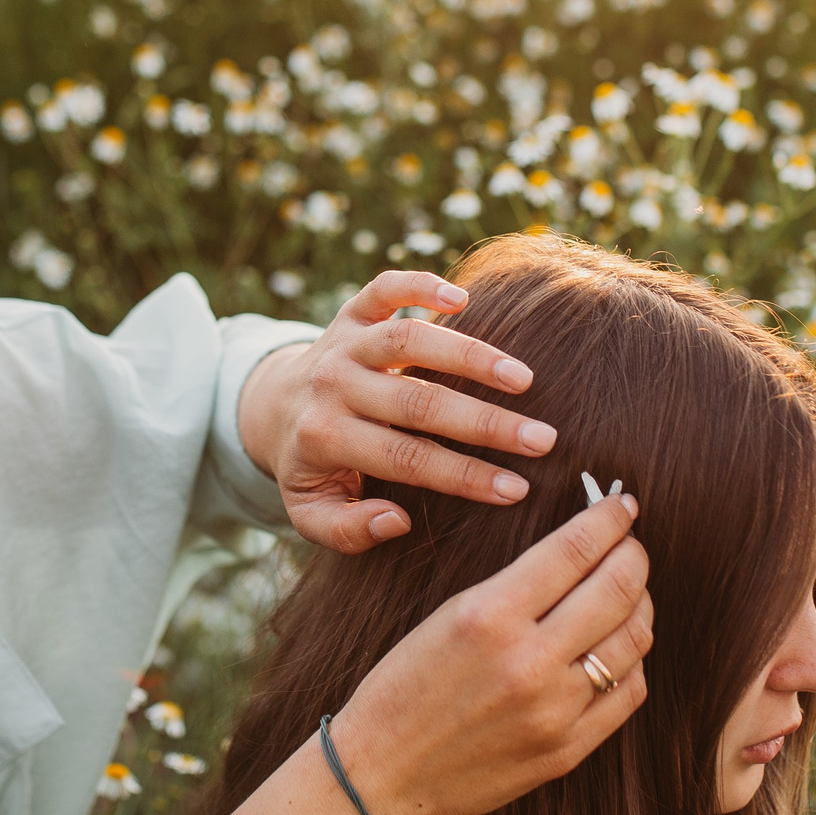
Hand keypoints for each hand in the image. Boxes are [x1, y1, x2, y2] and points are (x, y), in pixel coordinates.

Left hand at [239, 269, 560, 551]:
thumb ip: (347, 530)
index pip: (406, 459)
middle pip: (417, 402)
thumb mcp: (312, 512)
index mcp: (325, 438)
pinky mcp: (351, 311)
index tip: (517, 490)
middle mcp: (333, 385)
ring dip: (469, 355)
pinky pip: (384, 288)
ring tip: (524, 378)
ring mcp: (343, 343)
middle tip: (542, 439)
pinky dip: (420, 284)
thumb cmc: (310, 468)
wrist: (273, 407)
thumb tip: (397, 521)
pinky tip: (463, 298)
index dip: (465, 476)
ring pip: (408, 340)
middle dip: (485, 423)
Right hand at [324, 491, 653, 814]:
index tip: (623, 505)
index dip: (610, 518)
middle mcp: (528, 661)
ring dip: (640, 605)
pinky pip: (628, 693)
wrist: (384, 772)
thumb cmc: (406, 686)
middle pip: (618, 588)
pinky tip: (617, 648)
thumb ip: (516, 586)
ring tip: (629, 593)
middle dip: (634, 554)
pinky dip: (633, 662)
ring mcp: (553, 711)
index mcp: (489, 615)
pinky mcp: (567, 750)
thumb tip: (580, 550)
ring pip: (634, 640)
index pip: (575, 548)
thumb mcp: (448, 615)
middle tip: (632, 545)